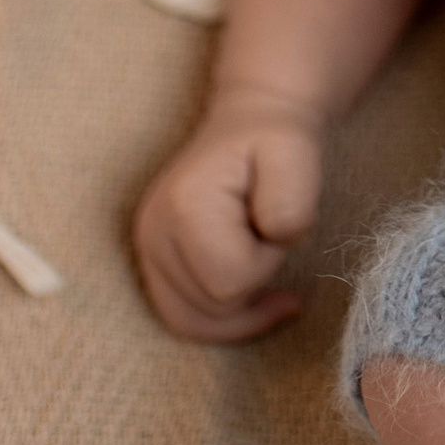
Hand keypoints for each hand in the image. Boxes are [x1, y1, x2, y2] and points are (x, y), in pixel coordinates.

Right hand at [132, 91, 324, 340]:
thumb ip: (291, 202)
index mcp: (184, 206)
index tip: (276, 225)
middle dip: (252, 284)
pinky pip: (181, 317)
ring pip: (190, 322)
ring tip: (263, 268)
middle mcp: (153, 231)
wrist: (253, 122)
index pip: (230, 283)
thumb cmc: (277, 141)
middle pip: (210, 309)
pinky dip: (220, 318)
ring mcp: (146, 248)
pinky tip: (253, 300)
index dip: (266, 263)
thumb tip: (273, 240)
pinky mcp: (153, 260)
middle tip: (267, 237)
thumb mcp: (298, 155)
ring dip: (237, 305)